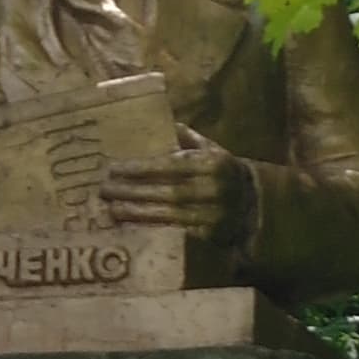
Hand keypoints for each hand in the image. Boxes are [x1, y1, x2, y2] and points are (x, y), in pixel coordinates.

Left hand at [100, 136, 251, 246]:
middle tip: (105, 190)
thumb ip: (187, 138)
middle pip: (167, 191)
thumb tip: (162, 121)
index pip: (171, 165)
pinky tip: (132, 227)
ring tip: (112, 210)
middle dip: (133, 191)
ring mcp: (214, 215)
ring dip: (138, 213)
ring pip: (170, 215)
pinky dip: (154, 230)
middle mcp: (214, 189)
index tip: (114, 169)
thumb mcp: (211, 149)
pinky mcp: (211, 236)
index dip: (142, 168)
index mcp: (213, 163)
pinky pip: (177, 233)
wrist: (254, 203)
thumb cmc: (222, 172)